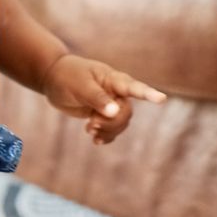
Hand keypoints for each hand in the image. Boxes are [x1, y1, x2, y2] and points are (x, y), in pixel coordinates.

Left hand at [42, 54, 166, 144]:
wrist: (54, 79)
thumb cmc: (68, 76)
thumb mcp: (80, 85)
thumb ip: (97, 98)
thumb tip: (114, 112)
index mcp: (113, 79)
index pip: (134, 87)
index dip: (148, 94)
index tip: (161, 99)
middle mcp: (116, 92)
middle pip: (126, 113)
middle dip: (111, 123)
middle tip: (91, 123)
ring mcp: (111, 104)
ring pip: (120, 123)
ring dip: (107, 130)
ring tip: (89, 128)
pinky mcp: (103, 115)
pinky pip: (112, 130)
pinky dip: (105, 137)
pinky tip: (95, 140)